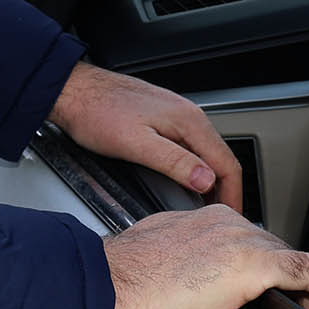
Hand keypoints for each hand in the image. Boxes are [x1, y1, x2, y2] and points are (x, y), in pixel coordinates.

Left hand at [50, 62, 245, 212]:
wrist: (75, 91)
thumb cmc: (97, 113)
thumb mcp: (136, 144)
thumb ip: (174, 162)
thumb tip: (207, 180)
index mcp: (188, 121)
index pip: (227, 163)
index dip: (233, 195)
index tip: (232, 217)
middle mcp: (188, 115)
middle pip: (221, 158)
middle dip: (227, 190)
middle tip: (224, 217)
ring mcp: (176, 115)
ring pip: (207, 153)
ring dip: (212, 180)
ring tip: (208, 207)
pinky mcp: (164, 119)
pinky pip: (192, 147)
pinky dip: (197, 168)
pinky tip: (189, 182)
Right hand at [104, 205, 308, 308]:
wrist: (109, 284)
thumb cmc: (118, 282)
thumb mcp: (154, 263)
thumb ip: (180, 267)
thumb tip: (187, 288)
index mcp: (201, 221)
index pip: (252, 245)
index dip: (276, 271)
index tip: (286, 292)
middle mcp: (225, 223)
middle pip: (279, 255)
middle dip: (304, 287)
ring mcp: (239, 240)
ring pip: (296, 266)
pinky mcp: (250, 263)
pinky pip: (306, 273)